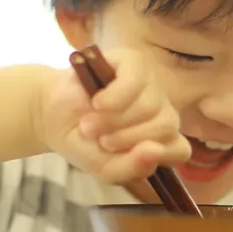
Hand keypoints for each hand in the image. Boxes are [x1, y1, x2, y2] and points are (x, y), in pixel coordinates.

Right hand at [38, 48, 190, 183]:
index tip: (123, 155)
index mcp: (161, 140)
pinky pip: (135, 81)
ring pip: (150, 106)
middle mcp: (161, 111)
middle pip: (166, 126)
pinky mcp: (132, 62)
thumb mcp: (104, 168)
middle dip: (127, 138)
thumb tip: (154, 151)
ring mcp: (149, 85)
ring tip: (90, 125)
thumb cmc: (83, 142)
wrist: (51, 116)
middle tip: (101, 140)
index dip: (156, 155)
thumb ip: (131, 168)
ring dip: (113, 121)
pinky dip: (113, 97)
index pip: (181, 150)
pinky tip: (97, 102)